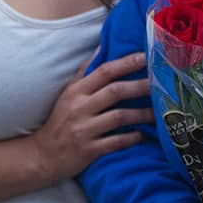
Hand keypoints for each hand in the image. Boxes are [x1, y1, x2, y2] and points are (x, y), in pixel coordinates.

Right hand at [28, 51, 153, 181]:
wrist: (42, 156)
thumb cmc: (60, 120)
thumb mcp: (68, 93)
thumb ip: (86, 71)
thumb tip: (103, 46)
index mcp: (76, 91)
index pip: (104, 71)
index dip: (127, 63)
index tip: (146, 57)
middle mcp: (79, 108)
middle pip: (115, 91)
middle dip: (141, 86)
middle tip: (160, 84)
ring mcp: (84, 130)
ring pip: (119, 117)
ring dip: (142, 114)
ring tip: (159, 112)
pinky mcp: (89, 150)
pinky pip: (116, 141)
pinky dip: (133, 137)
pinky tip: (144, 134)